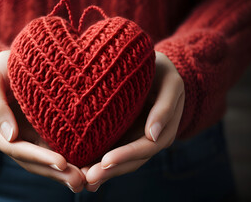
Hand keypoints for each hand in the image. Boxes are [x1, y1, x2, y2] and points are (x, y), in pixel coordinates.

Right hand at [0, 50, 84, 192]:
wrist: (9, 69)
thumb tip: (9, 136)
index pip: (18, 149)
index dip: (39, 157)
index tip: (61, 162)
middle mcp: (12, 141)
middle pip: (34, 162)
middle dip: (56, 173)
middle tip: (80, 180)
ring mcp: (28, 140)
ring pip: (45, 162)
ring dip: (64, 174)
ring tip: (86, 180)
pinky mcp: (41, 135)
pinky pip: (54, 151)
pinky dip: (68, 162)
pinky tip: (86, 168)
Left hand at [83, 51, 184, 191]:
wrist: (152, 69)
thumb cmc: (161, 72)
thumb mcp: (170, 83)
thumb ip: (165, 107)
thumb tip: (153, 135)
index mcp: (164, 130)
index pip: (145, 148)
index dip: (126, 156)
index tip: (105, 162)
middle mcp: (149, 140)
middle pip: (130, 161)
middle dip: (109, 171)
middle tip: (87, 178)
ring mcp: (134, 139)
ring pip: (119, 161)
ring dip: (102, 172)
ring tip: (80, 179)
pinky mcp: (122, 135)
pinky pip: (110, 151)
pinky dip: (97, 162)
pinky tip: (80, 169)